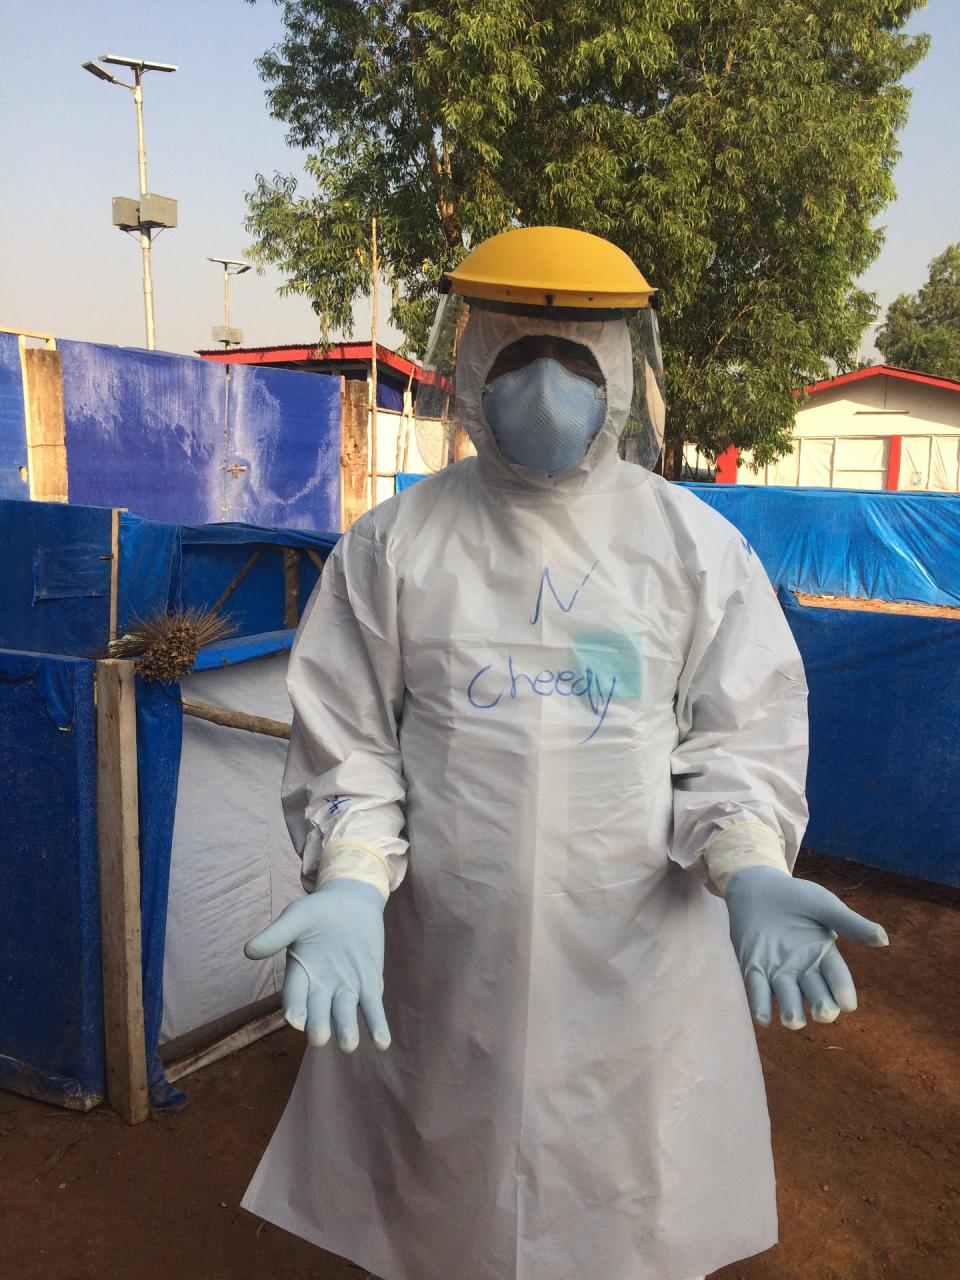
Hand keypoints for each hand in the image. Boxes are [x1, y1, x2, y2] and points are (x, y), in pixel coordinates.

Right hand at [244, 878, 390, 1051]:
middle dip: (318, 1025)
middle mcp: (320, 988)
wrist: (351, 902)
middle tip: (319, 1038)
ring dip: (347, 1030)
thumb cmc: (318, 910)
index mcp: (299, 974)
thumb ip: (276, 935)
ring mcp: (345, 990)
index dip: (295, 1008)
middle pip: (318, 1011)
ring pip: (345, 1014)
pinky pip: (372, 1008)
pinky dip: (377, 1025)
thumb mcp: (296, 917)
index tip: (295, 1020)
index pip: (294, 995)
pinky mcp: (369, 986)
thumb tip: (249, 951)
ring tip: (350, 1045)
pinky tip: (382, 1043)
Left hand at [725, 865, 887, 1029]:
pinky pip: (758, 991)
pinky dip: (760, 1005)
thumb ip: (850, 923)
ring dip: (792, 1012)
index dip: (843, 991)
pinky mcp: (754, 970)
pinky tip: (762, 1018)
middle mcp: (804, 970)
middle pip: (817, 995)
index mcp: (825, 956)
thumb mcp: (824, 906)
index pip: (838, 978)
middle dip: (822, 1006)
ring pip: (789, 999)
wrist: (758, 888)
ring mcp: (779, 973)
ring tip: (793, 1020)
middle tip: (823, 1011)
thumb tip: (884, 940)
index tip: (848, 1004)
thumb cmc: (796, 897)